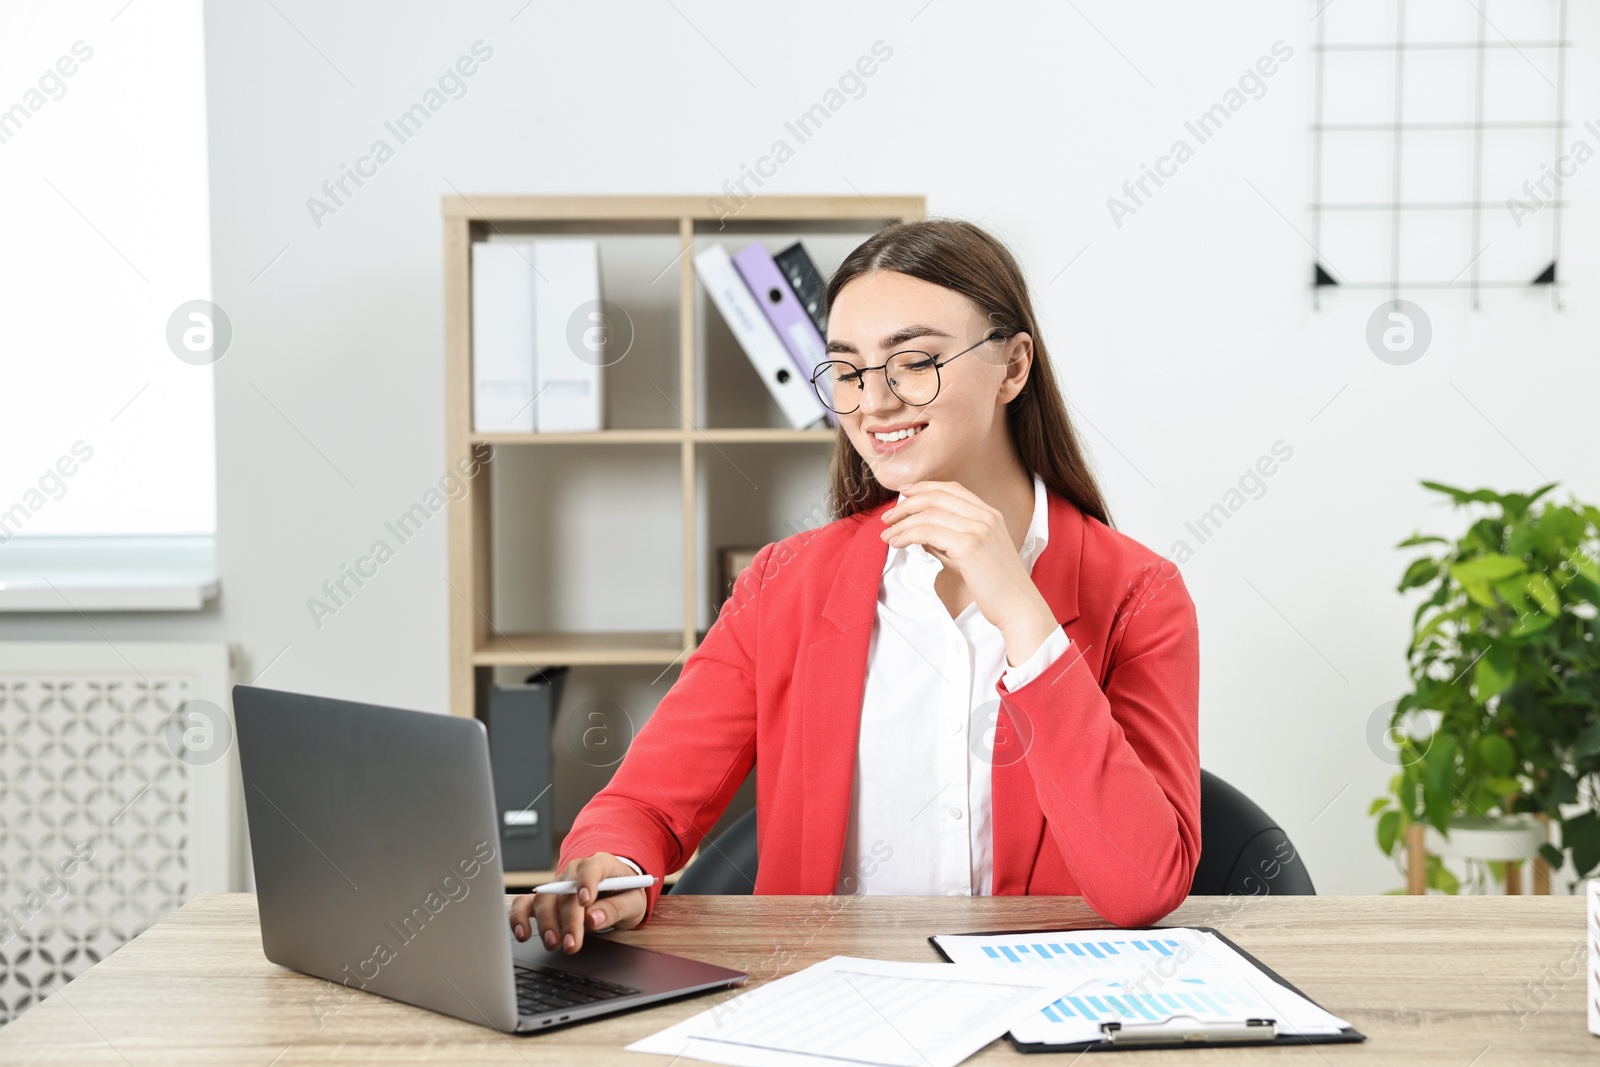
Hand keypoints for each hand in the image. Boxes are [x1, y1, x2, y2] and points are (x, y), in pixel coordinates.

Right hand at [508, 852, 647, 953]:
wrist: (617, 892)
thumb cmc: (626, 894)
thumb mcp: (633, 902)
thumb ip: (616, 909)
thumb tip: (593, 919)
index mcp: (601, 865)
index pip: (591, 867)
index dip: (586, 882)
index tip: (585, 901)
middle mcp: (574, 872)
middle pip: (565, 891)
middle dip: (567, 919)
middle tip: (572, 943)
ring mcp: (557, 885)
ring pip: (543, 899)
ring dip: (546, 923)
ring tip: (553, 943)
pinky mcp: (545, 899)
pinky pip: (525, 904)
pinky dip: (519, 918)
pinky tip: (522, 934)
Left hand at [880, 480, 1058, 665]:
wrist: (1018, 607)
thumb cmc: (996, 586)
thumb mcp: (973, 554)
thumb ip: (949, 539)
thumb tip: (919, 531)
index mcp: (990, 514)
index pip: (952, 488)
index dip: (924, 487)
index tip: (904, 493)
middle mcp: (986, 516)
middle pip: (937, 496)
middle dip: (907, 504)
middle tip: (888, 517)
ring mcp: (979, 529)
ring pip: (929, 514)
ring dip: (902, 522)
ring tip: (887, 534)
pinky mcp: (969, 546)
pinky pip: (928, 532)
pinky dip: (907, 535)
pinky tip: (897, 543)